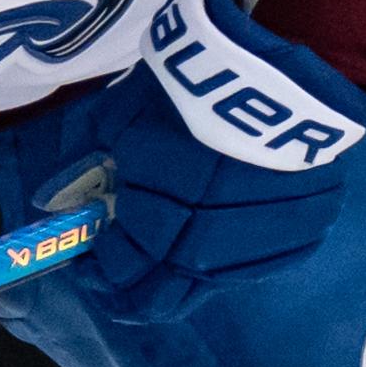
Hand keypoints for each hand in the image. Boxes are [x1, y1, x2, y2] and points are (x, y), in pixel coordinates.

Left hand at [82, 0, 365, 301]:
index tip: (88, 262)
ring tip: (170, 244)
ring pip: (209, 284)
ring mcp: (258, 252)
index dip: (98, 272)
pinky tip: (217, 235)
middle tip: (117, 274)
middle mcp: (208, 253)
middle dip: (130, 288)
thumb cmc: (187, 88)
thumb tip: (65, 198)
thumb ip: (92, 163)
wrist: (280, 69)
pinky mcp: (300, 240)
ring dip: (181, 270)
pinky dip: (228, 256)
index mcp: (158, 225)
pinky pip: (254, 265)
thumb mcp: (120, 119)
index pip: (120, 272)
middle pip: (162, 297)